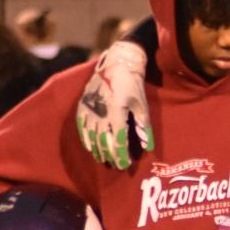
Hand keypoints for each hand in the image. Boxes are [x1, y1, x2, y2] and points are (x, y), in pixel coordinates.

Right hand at [77, 40, 152, 169]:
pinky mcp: (83, 105)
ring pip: (92, 136)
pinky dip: (86, 139)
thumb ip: (144, 127)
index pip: (118, 140)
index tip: (125, 164)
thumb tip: (148, 147)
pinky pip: (81, 127)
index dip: (121, 155)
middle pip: (104, 141)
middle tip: (116, 164)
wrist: (116, 64)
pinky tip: (90, 147)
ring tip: (104, 159)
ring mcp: (90, 109)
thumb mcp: (142, 105)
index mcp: (116, 112)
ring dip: (98, 150)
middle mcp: (101, 113)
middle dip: (110, 155)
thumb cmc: (132, 85)